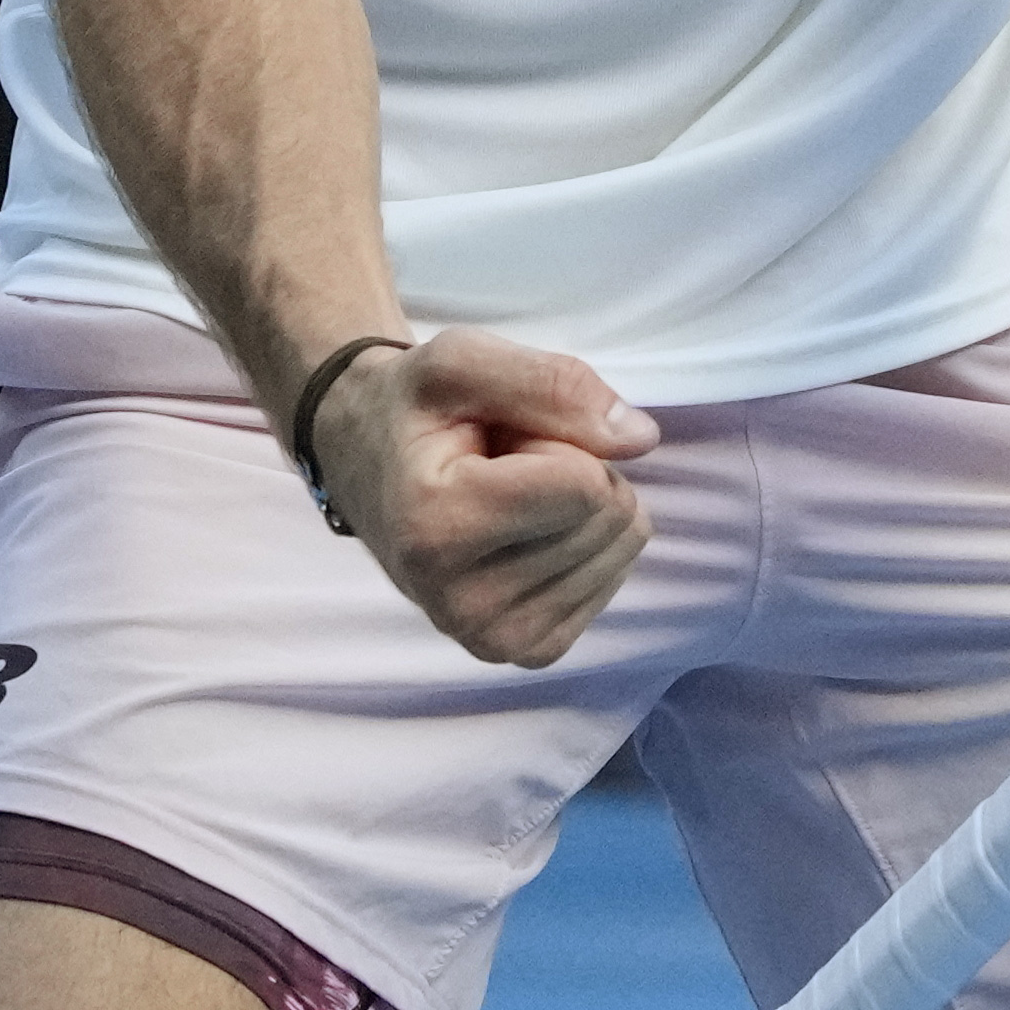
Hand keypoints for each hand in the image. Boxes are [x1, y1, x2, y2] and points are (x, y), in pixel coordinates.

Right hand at [309, 325, 661, 668]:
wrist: (367, 461)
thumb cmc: (416, 408)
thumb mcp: (463, 359)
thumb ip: (553, 383)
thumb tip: (642, 439)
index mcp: (437, 528)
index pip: (587, 484)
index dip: (557, 436)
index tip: (496, 440)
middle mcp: (461, 603)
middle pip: (609, 517)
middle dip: (572, 469)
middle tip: (501, 465)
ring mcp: (494, 638)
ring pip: (620, 549)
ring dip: (575, 506)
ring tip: (507, 493)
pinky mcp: (527, 650)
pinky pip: (612, 580)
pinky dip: (581, 542)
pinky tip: (523, 530)